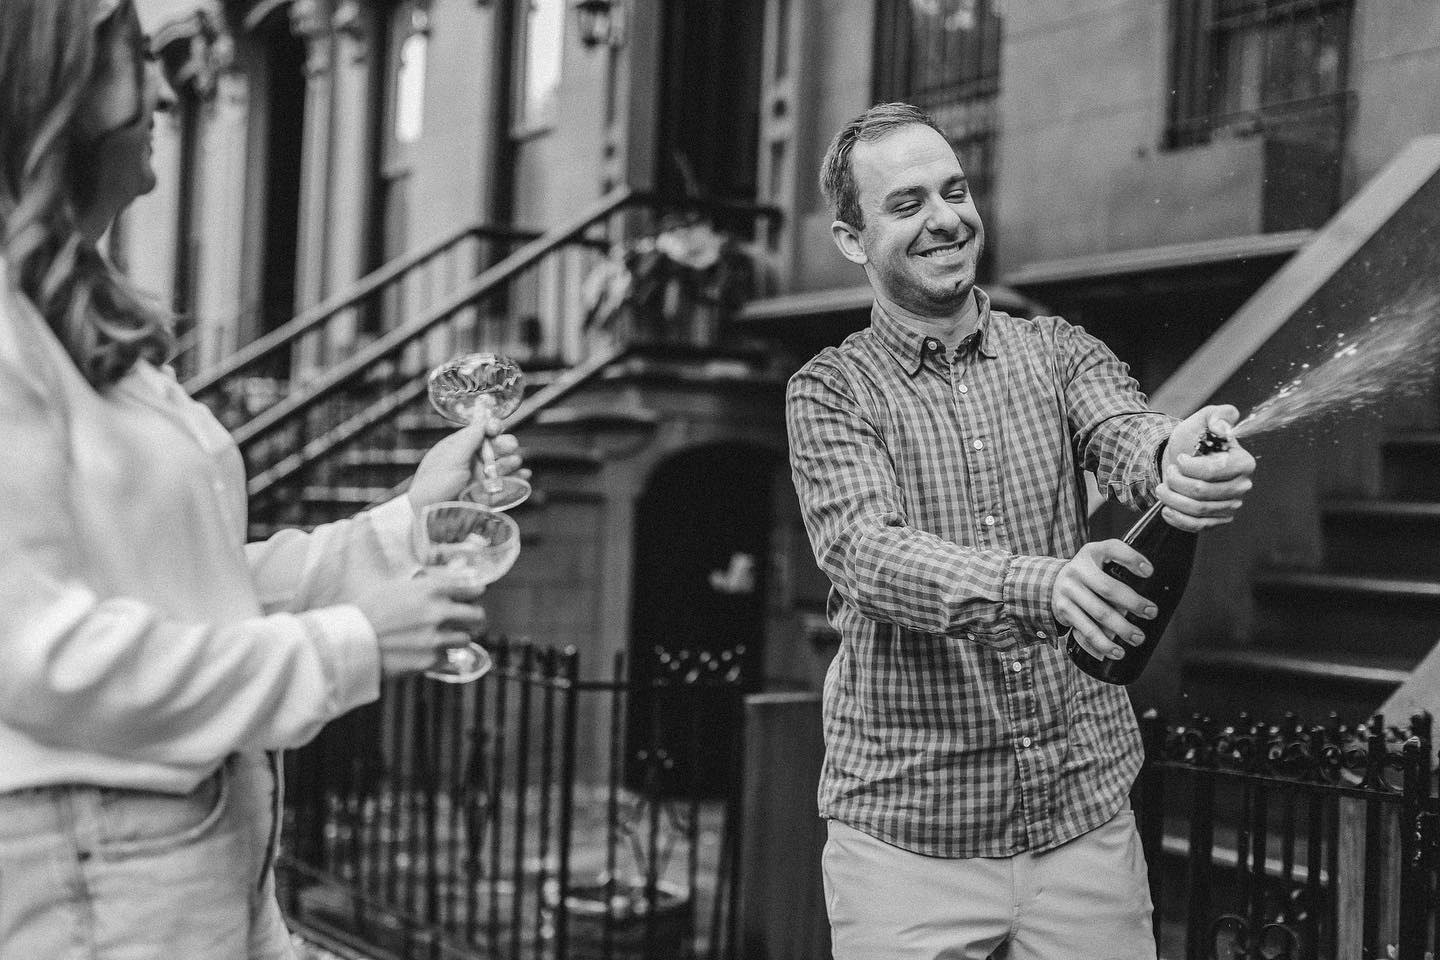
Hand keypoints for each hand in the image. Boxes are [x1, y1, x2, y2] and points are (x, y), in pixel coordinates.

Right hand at [350, 572, 487, 676]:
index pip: (472, 587)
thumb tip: (448, 578)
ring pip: (466, 638)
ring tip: (442, 638)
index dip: (474, 592)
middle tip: (467, 620)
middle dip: (474, 617)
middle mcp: (439, 612)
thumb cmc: (368, 610)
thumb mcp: (396, 586)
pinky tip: (427, 652)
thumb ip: (425, 583)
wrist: (350, 641)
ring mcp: (436, 638)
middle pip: (478, 615)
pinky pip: (449, 659)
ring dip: (458, 638)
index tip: (474, 595)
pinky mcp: (430, 660)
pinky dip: (442, 657)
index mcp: (431, 589)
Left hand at [407, 419, 529, 512]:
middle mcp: (470, 461)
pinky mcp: (487, 495)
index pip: (479, 433)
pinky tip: (525, 475)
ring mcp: (479, 479)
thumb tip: (484, 422)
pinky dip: (517, 480)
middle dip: (504, 444)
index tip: (496, 428)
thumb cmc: (434, 483)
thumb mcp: (451, 456)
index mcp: (458, 448)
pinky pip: (505, 486)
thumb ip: (469, 439)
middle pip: (494, 447)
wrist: (430, 516)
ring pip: (502, 465)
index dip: (490, 428)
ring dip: (511, 461)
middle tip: (510, 446)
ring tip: (515, 462)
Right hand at [1053, 540, 1157, 661]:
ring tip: (1138, 638)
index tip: (1150, 572)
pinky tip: (1116, 651)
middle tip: (1151, 613)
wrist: (1051, 582)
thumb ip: (1120, 567)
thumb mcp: (1098, 560)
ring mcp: (1068, 590)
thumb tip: (1152, 593)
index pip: (1113, 549)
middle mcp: (1078, 569)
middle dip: (1133, 603)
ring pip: (1099, 613)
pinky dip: (1102, 643)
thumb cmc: (1087, 573)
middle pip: (1108, 588)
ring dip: (1121, 628)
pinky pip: (1085, 630)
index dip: (1132, 559)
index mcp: (1091, 553)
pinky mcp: (1063, 610)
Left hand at [1158, 404, 1255, 531]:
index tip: (1179, 459)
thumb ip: (1217, 415)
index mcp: (1243, 462)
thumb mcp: (1202, 419)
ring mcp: (1231, 505)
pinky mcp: (1218, 520)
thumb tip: (1222, 427)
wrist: (1182, 461)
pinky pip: (1197, 526)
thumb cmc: (1194, 439)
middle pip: (1203, 492)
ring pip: (1197, 510)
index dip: (1190, 467)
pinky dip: (1178, 518)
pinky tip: (1167, 508)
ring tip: (1162, 488)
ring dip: (1173, 499)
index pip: (1214, 471)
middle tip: (1169, 472)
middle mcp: (1241, 486)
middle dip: (1177, 482)